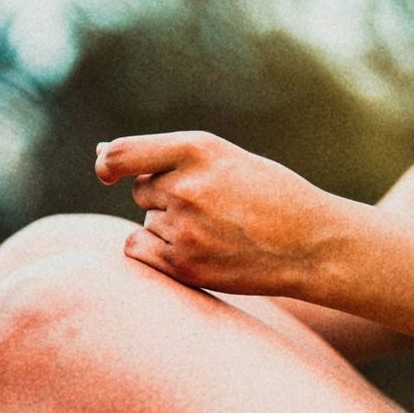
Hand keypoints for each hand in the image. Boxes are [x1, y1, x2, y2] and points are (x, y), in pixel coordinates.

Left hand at [95, 130, 331, 294]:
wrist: (312, 243)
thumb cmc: (272, 195)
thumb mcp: (228, 159)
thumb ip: (168, 155)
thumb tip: (100, 153)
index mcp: (200, 148)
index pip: (123, 154)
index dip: (109, 162)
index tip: (107, 169)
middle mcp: (186, 184)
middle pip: (142, 189)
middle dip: (165, 195)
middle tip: (213, 206)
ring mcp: (183, 226)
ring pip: (147, 220)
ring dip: (170, 224)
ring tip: (219, 229)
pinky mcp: (183, 264)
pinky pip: (138, 249)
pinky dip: (156, 250)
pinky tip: (195, 249)